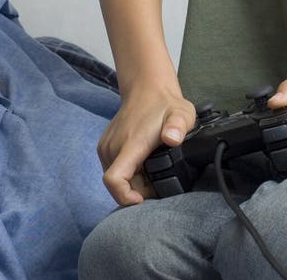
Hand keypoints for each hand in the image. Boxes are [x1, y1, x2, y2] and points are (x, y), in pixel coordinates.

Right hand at [97, 84, 196, 205]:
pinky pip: (113, 169)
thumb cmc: (165, 104)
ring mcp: (107, 147)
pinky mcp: (105, 146)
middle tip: (159, 182)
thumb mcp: (181, 114)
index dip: (125, 197)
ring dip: (132, 182)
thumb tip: (172, 138)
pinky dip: (128, 173)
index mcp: (130, 144)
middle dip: (136, 191)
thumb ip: (178, 126)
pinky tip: (144, 164)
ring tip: (154, 171)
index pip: (114, 180)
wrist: (147, 88)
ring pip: (115, 178)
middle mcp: (113, 147)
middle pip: (117, 185)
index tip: (142, 199)